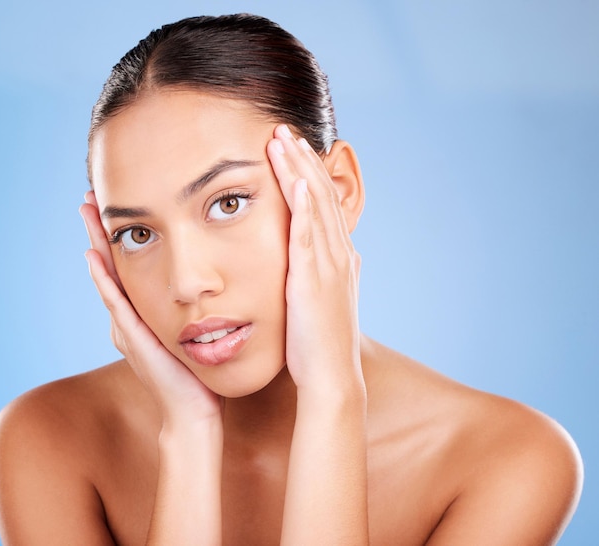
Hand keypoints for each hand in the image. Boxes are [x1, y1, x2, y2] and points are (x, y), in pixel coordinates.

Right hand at [79, 192, 221, 427]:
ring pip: (107, 277)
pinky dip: (103, 280)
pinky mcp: (134, 338)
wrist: (194, 411)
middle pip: (110, 265)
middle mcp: (129, 317)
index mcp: (144, 313)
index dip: (121, 236)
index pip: (128, 267)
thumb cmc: (200, 373)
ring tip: (86, 211)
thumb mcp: (197, 332)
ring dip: (96, 243)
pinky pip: (115, 303)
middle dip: (100, 230)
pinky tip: (94, 256)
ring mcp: (127, 328)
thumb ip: (195, 309)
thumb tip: (215, 285)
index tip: (117, 204)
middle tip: (90, 195)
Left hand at [266, 125, 363, 399]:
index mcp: (338, 259)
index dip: (308, 174)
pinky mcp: (313, 281)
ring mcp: (328, 266)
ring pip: (313, 208)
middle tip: (284, 129)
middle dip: (302, 160)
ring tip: (283, 140)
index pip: (321, 205)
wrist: (330, 376)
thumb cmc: (319, 343)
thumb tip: (334, 258)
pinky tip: (295, 183)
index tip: (291, 149)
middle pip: (319, 196)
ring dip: (299, 172)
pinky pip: (308, 239)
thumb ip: (326, 275)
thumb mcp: (325, 301)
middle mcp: (338, 255)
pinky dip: (304, 209)